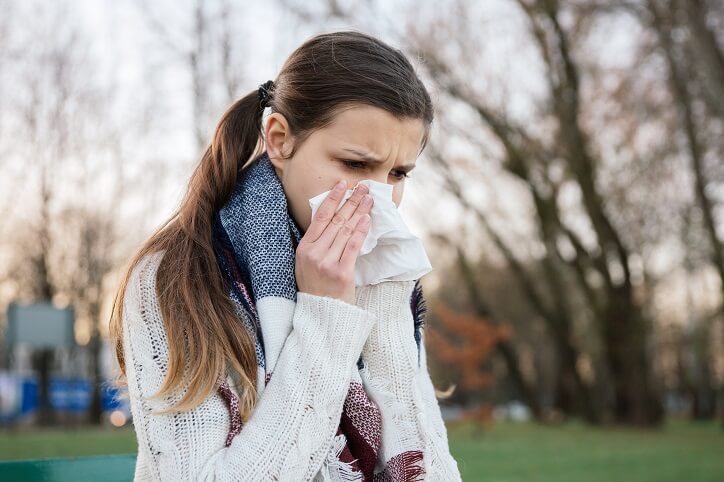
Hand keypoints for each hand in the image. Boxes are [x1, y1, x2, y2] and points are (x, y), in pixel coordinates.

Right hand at [295, 180, 373, 304]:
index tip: (343, 185)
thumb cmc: (317, 288)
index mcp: (303, 249)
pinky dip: (360, 231)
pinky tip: (367, 219)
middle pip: (335, 220)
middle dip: (350, 201)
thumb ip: (316, 243)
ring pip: (345, 230)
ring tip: (369, 200)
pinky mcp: (341, 272)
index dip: (332, 199)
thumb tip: (334, 218)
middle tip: (363, 188)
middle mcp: (314, 253)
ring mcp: (327, 263)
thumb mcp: (307, 264)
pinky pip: (353, 246)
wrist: (322, 315)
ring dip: (359, 212)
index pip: (319, 217)